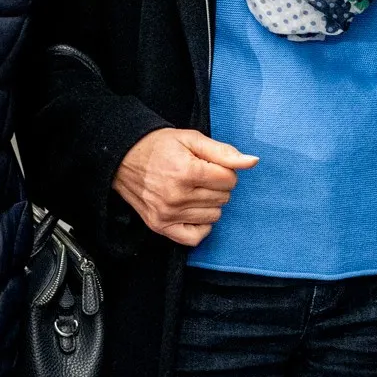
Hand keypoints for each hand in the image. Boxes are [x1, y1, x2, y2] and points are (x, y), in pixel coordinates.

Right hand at [113, 128, 258, 246]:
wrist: (124, 157)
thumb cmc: (159, 146)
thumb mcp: (192, 139)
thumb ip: (224, 152)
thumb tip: (252, 162)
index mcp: (187, 172)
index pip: (229, 179)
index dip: (225, 170)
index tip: (210, 165)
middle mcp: (177, 196)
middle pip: (223, 198)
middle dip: (218, 186)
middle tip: (200, 176)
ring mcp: (168, 214)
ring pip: (214, 216)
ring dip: (210, 203)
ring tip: (194, 190)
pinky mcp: (160, 226)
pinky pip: (194, 237)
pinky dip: (201, 226)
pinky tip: (194, 211)